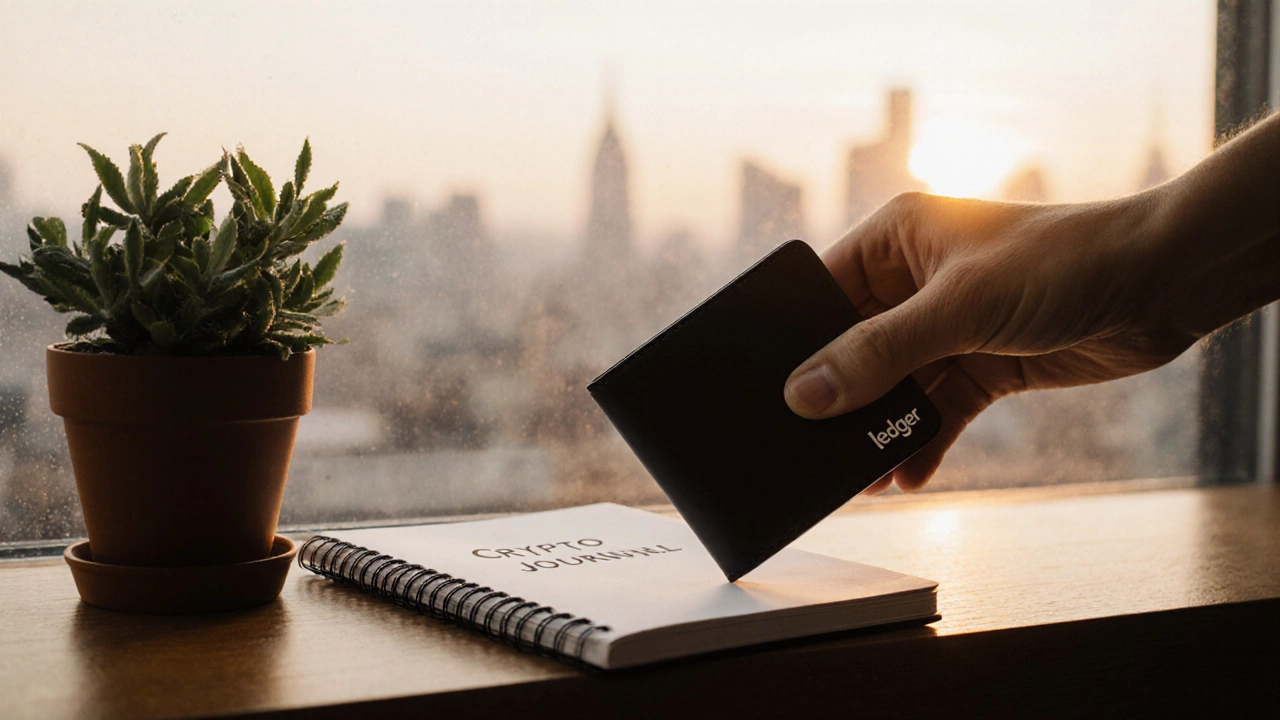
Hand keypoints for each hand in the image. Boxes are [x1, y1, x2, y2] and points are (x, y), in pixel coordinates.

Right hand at [784, 191, 1194, 492]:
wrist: (1164, 282)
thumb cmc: (1062, 262)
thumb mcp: (959, 308)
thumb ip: (879, 353)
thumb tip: (804, 394)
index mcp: (897, 239)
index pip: (824, 292)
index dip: (796, 343)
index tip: (769, 393)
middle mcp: (915, 280)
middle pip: (855, 347)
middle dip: (838, 398)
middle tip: (808, 445)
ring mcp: (950, 325)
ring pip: (895, 387)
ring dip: (878, 430)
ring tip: (854, 476)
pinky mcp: (984, 364)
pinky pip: (936, 411)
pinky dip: (921, 443)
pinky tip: (906, 476)